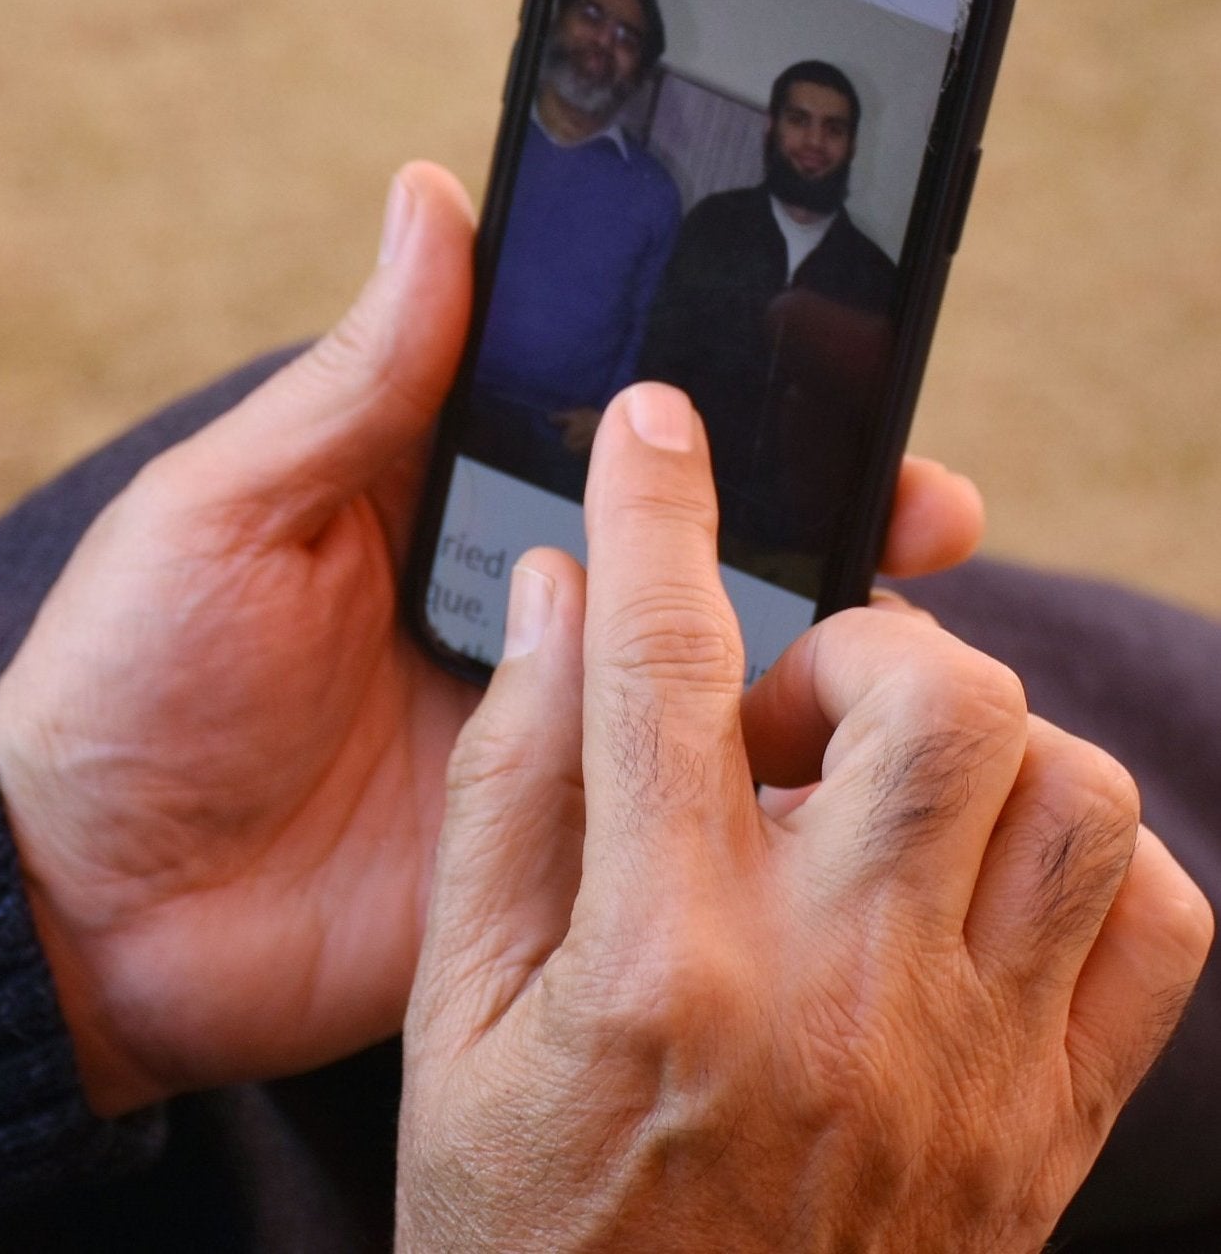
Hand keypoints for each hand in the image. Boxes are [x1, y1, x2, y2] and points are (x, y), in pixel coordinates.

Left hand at [0, 164, 987, 1115]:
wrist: (85, 911)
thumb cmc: (127, 681)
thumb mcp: (228, 506)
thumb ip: (359, 378)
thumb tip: (434, 189)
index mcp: (436, 496)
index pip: (595, 415)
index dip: (703, 371)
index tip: (817, 325)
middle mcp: (511, 600)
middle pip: (682, 533)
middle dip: (806, 497)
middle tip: (913, 481)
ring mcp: (541, 724)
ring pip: (710, 661)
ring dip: (815, 627)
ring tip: (911, 596)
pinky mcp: (556, 847)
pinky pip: (678, 801)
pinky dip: (765, 770)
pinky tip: (857, 743)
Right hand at [397, 385, 1213, 1251]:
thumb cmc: (522, 1227)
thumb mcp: (450, 1019)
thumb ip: (507, 796)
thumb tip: (563, 606)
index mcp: (658, 968)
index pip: (665, 670)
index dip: (659, 513)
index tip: (656, 426)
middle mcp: (838, 1001)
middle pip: (932, 698)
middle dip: (850, 648)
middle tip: (772, 710)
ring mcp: (970, 1068)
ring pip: (1066, 788)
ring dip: (966, 742)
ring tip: (868, 795)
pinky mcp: (1050, 1126)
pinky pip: (1155, 921)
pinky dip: (1082, 855)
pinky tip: (969, 881)